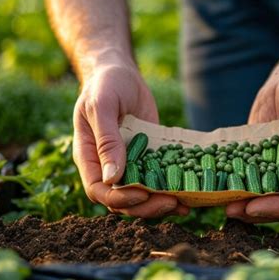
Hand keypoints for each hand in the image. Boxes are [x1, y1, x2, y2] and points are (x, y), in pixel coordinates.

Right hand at [73, 63, 189, 217]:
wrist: (122, 73)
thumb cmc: (105, 86)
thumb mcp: (102, 107)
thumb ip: (106, 140)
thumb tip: (112, 178)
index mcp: (89, 157)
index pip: (99, 190)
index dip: (119, 198)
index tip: (141, 195)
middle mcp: (107, 165)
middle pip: (122, 199)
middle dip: (145, 206)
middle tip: (171, 202)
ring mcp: (129, 162)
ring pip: (141, 194)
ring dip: (159, 203)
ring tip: (183, 204)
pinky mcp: (148, 156)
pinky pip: (157, 178)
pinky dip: (170, 188)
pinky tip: (188, 194)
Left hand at [226, 67, 278, 222]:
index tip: (256, 206)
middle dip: (258, 210)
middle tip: (231, 210)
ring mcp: (278, 166)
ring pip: (263, 194)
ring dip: (243, 201)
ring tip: (221, 202)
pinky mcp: (259, 156)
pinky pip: (248, 173)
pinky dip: (235, 181)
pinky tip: (216, 182)